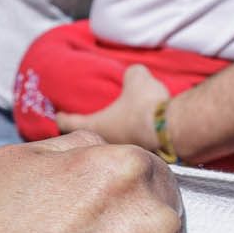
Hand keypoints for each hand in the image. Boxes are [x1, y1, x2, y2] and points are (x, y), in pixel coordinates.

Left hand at [51, 61, 170, 150]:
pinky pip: (135, 147)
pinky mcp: (146, 158)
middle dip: (90, 131)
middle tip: (89, 123)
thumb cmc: (146, 106)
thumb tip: (133, 74)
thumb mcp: (137, 80)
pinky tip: (143, 133)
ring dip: (115, 137)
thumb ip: (130, 75)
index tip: (59, 116)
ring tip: (118, 127)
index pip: (69, 124)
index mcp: (96, 126)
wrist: (174, 132)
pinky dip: (135, 140)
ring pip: (114, 144)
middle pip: (90, 139)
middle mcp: (107, 144)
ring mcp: (126, 154)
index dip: (63, 119)